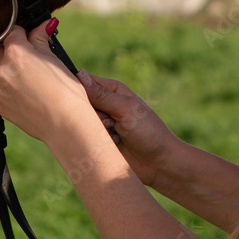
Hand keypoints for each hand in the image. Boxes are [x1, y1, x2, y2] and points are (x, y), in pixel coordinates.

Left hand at [0, 24, 98, 143]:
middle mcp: (3, 70)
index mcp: (16, 52)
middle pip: (3, 52)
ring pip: (2, 72)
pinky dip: (12, 91)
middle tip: (35, 62)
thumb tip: (42, 26)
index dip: (25, 35)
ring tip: (34, 82)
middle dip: (15, 52)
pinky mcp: (0, 106)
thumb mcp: (55, 59)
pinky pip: (2, 92)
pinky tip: (30, 96)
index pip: (13, 32)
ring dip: (12, 72)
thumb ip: (41, 39)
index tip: (32, 40)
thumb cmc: (66, 92)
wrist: (66, 124)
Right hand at [77, 72, 178, 187]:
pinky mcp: (100, 140)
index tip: (85, 101)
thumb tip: (79, 74)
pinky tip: (114, 144)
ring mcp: (103, 123)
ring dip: (97, 129)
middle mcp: (106, 105)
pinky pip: (87, 138)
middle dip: (91, 114)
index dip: (79, 89)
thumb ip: (101, 95)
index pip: (85, 82)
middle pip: (81, 103)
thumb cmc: (148, 131)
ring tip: (115, 133)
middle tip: (109, 121)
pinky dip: (98, 141)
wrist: (159, 164)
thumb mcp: (126, 109)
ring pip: (82, 122)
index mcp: (113, 90)